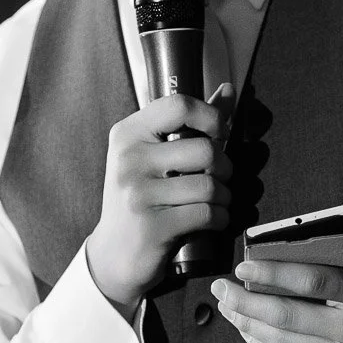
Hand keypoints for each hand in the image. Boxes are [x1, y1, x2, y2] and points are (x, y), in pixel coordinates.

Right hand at [87, 85, 234, 318]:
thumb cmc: (140, 197)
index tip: (219, 132)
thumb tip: (228, 90)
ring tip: (215, 201)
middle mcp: (129, 160)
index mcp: (128, 134)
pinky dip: (220, 218)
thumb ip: (191, 122)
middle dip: (224, 166)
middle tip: (219, 176)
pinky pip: (207, 214)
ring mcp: (138, 194)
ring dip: (224, 196)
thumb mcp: (154, 155)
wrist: (114, 253)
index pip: (179, 106)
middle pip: (205, 149)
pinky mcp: (152, 226)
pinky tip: (212, 219)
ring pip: (210, 186)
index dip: (211, 116)